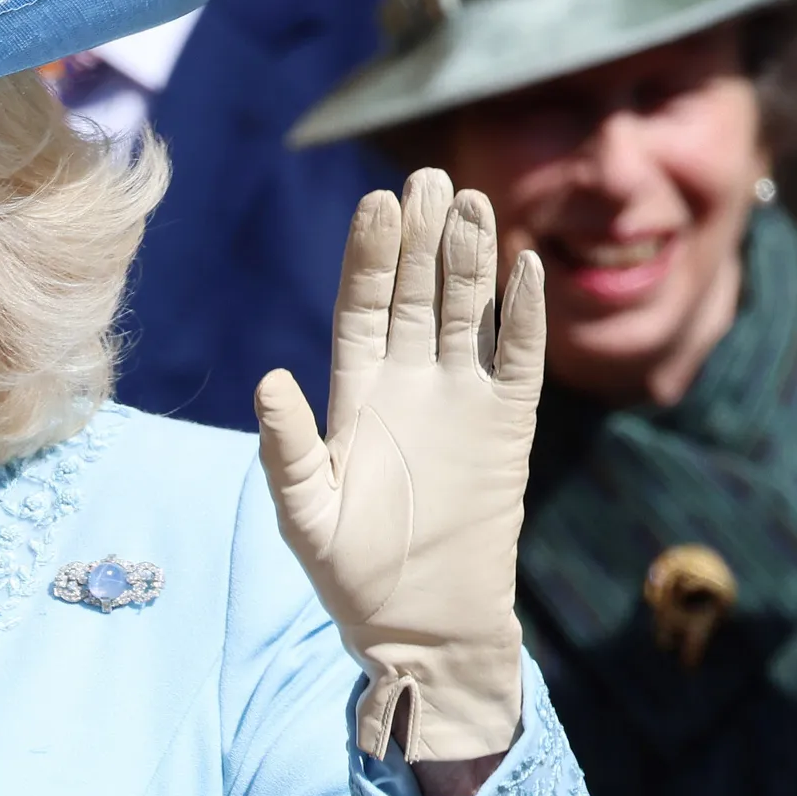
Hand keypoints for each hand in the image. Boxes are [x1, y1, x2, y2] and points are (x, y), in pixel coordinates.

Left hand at [257, 168, 546, 765]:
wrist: (420, 621)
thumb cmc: (352, 573)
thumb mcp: (305, 512)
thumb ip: (286, 447)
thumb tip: (268, 378)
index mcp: (355, 395)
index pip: (364, 307)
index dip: (370, 256)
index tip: (375, 203)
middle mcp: (410, 384)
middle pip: (417, 292)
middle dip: (421, 236)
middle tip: (427, 173)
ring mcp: (462, 400)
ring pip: (468, 311)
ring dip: (471, 258)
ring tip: (472, 200)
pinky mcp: (508, 424)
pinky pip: (518, 358)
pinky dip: (524, 315)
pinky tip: (528, 267)